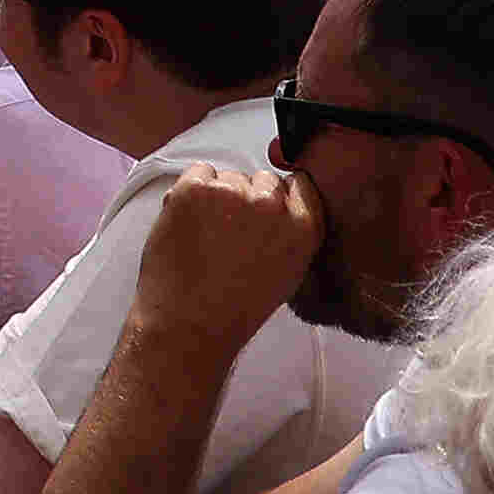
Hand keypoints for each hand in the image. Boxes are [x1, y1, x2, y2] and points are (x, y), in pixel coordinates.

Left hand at [125, 165, 321, 349]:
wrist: (191, 320)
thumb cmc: (239, 305)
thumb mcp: (289, 271)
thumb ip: (293, 233)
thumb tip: (283, 204)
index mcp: (303, 226)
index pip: (299, 184)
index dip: (280, 197)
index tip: (265, 212)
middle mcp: (271, 203)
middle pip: (262, 179)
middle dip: (248, 197)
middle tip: (231, 230)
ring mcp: (232, 192)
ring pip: (229, 176)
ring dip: (218, 195)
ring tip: (207, 233)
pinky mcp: (195, 188)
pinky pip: (198, 173)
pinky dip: (192, 191)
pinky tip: (190, 222)